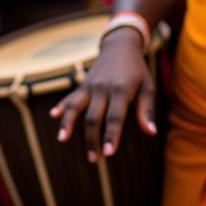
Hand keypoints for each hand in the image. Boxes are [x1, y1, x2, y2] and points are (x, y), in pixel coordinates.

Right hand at [50, 27, 155, 161]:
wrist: (120, 45)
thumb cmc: (137, 70)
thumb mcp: (147, 87)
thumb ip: (146, 110)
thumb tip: (151, 132)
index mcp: (120, 90)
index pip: (114, 117)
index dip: (111, 135)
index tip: (108, 153)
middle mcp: (102, 88)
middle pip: (93, 117)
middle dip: (92, 139)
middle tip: (94, 159)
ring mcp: (89, 86)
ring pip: (75, 106)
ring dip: (68, 123)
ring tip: (62, 138)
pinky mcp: (82, 85)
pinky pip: (70, 97)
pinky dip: (61, 106)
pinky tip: (53, 116)